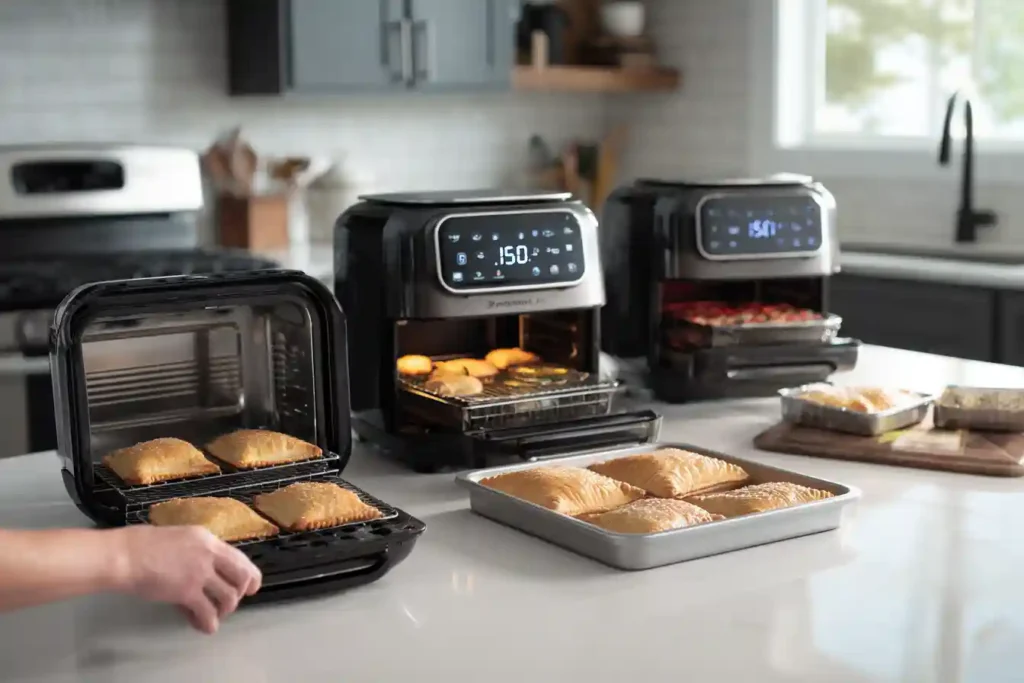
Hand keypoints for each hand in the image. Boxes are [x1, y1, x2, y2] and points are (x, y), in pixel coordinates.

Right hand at [112, 526, 261, 633]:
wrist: (125, 555)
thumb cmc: (141, 546)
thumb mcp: (178, 538)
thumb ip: (195, 552)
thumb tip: (202, 572)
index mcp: (207, 539)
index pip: (239, 557)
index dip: (249, 574)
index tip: (250, 587)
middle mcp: (209, 554)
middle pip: (242, 575)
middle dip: (242, 593)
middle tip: (231, 604)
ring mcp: (199, 572)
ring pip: (229, 596)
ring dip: (224, 610)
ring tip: (213, 616)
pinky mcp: (187, 591)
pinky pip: (208, 612)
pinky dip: (209, 623)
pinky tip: (203, 626)